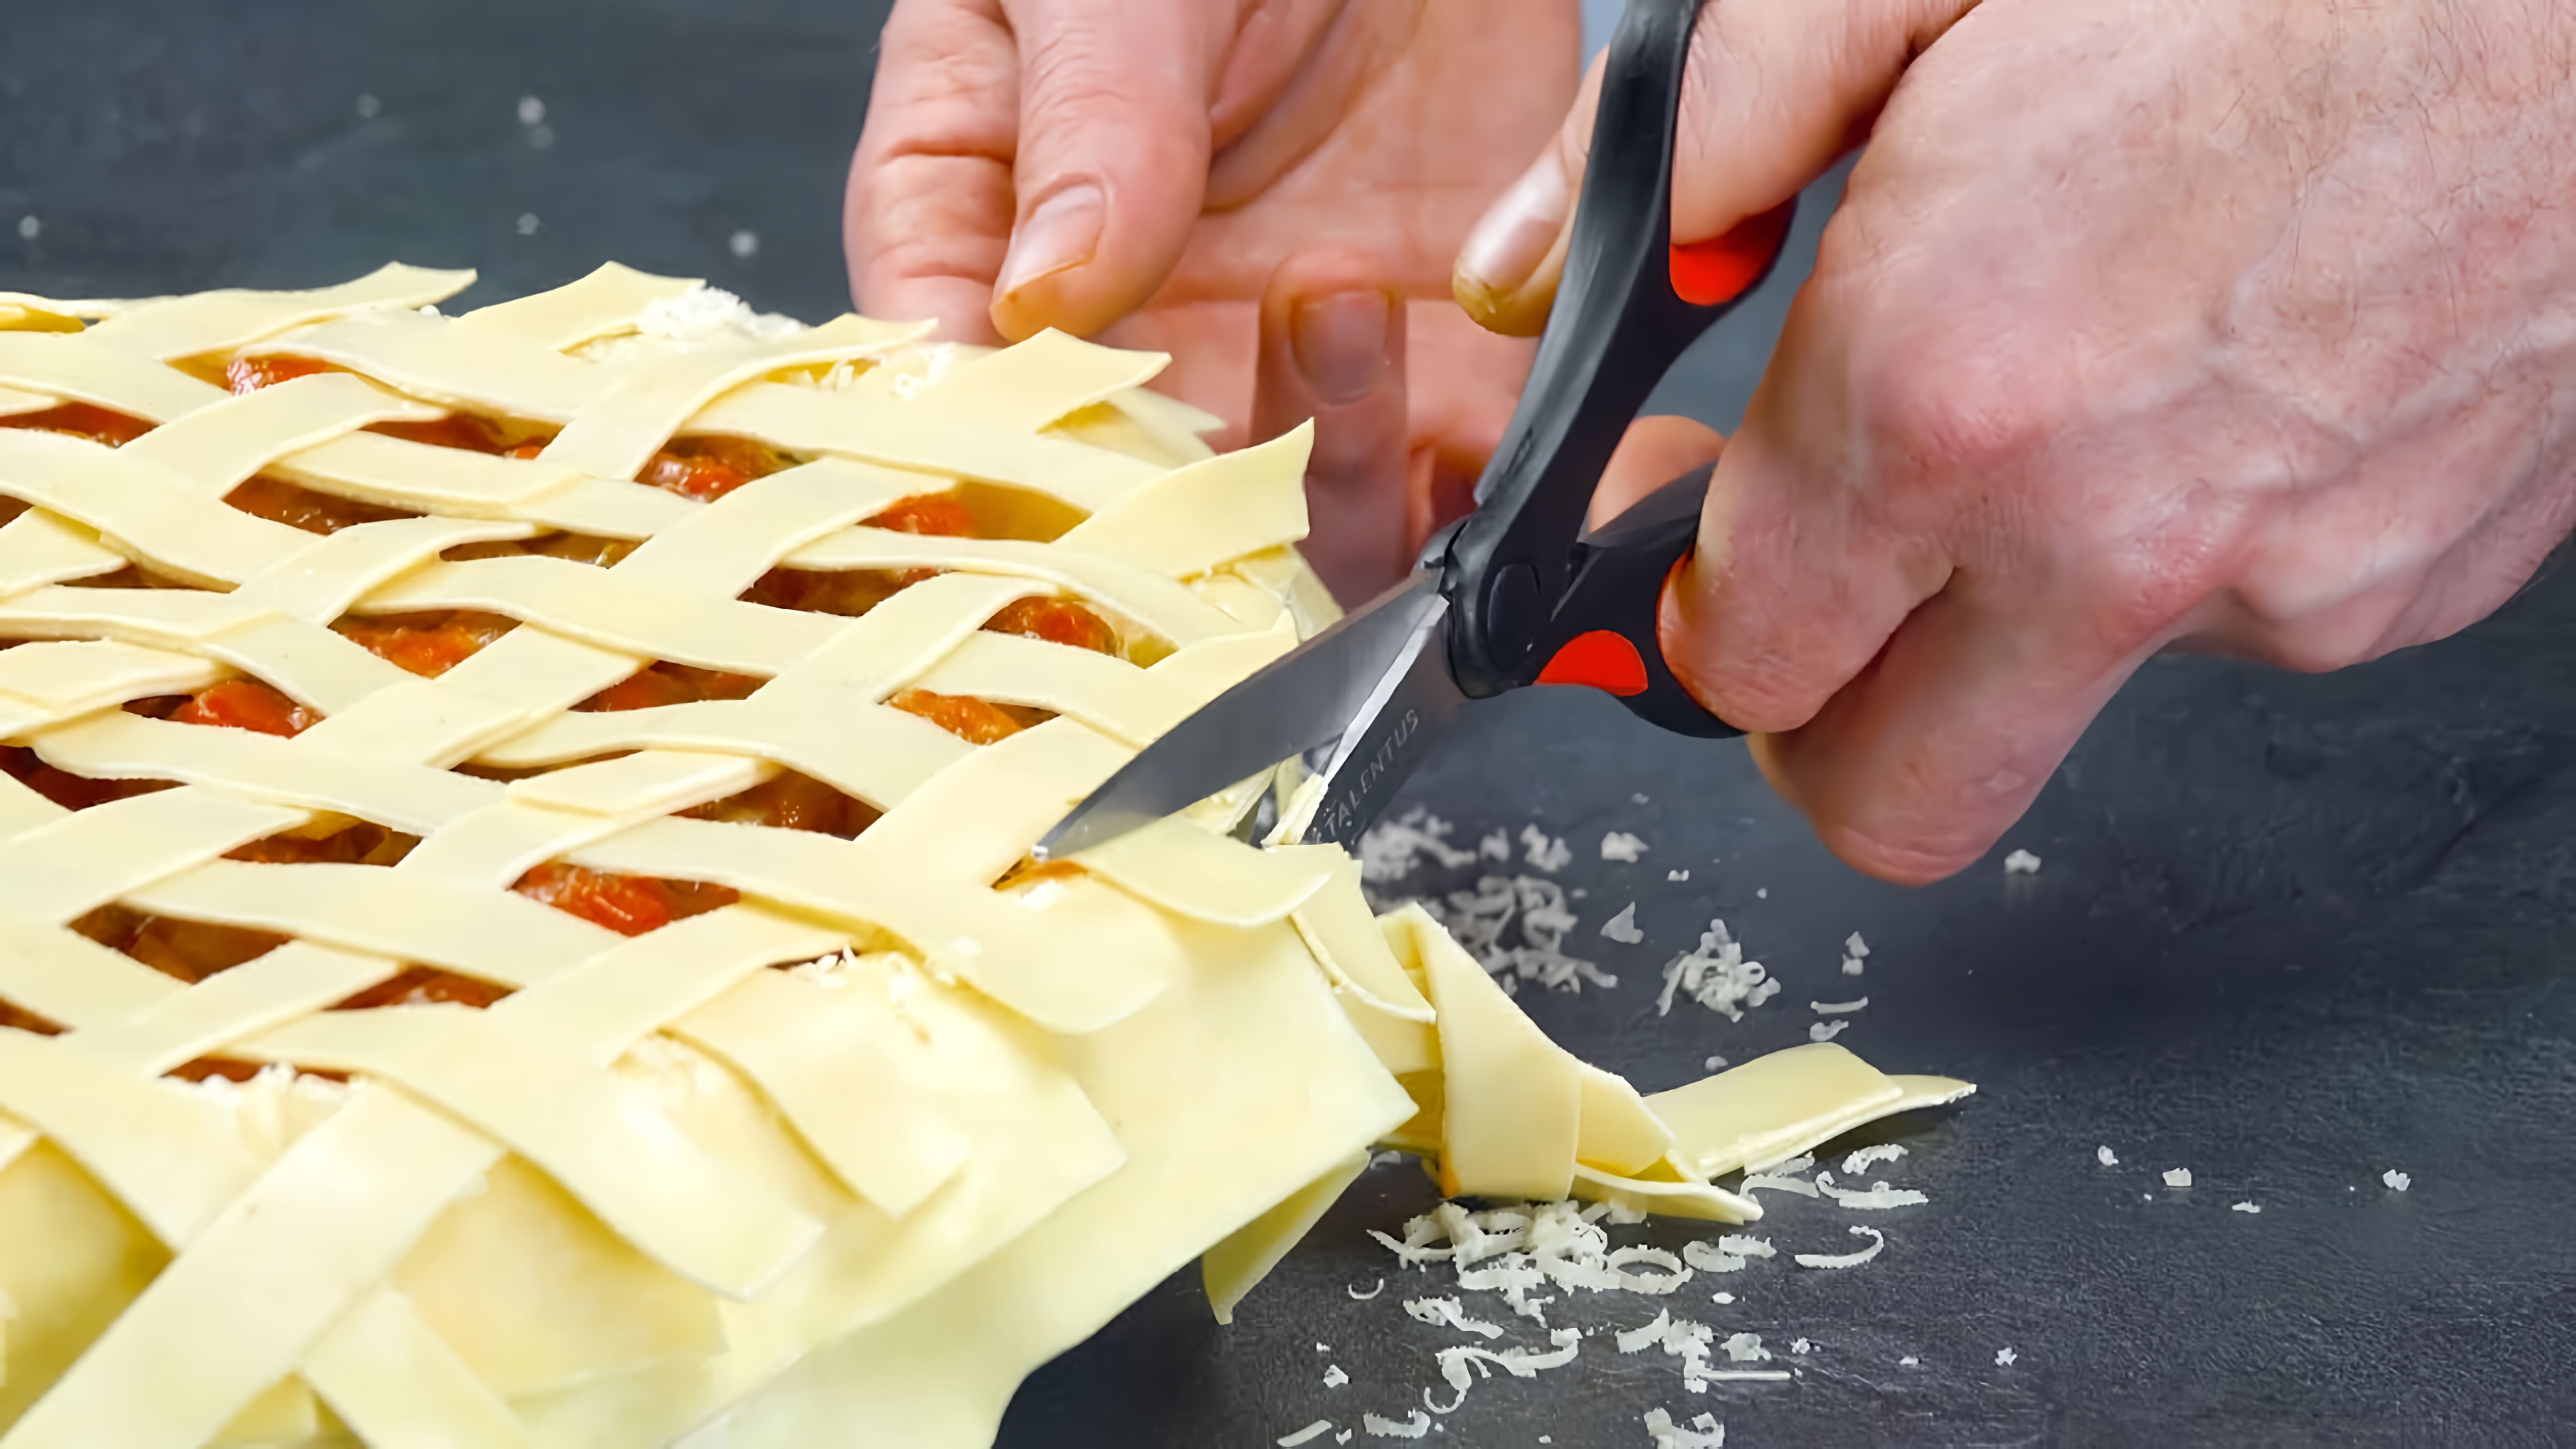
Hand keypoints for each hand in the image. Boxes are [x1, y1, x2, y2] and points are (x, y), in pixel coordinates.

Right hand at [846, 0, 1579, 600]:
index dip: (977, 443)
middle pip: (1111, 493)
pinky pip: (1441, 497)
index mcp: (985, 208)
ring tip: (1344, 288)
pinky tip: (1488, 456)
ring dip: (1320, 465)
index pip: (941, 359)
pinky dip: (1471, 516)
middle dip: (1164, 508)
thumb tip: (1046, 290)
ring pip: (1273, 522)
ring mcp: (1276, 364)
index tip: (1029, 473)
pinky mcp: (1429, 379)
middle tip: (1218, 439)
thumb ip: (1089, 115)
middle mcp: (1128, 321)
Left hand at [1470, 0, 2575, 882]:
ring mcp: (2275, 585)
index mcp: (1940, 386)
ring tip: (2093, 395)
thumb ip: (1704, 129)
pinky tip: (2236, 382)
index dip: (1694, 621)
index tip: (1708, 565)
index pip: (1734, 663)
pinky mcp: (2408, 592)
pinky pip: (2250, 627)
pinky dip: (2209, 544)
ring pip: (2077, 705)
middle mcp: (2103, 530)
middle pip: (1885, 804)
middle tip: (1835, 614)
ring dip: (2039, 608)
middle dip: (1825, 733)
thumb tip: (1532, 261)